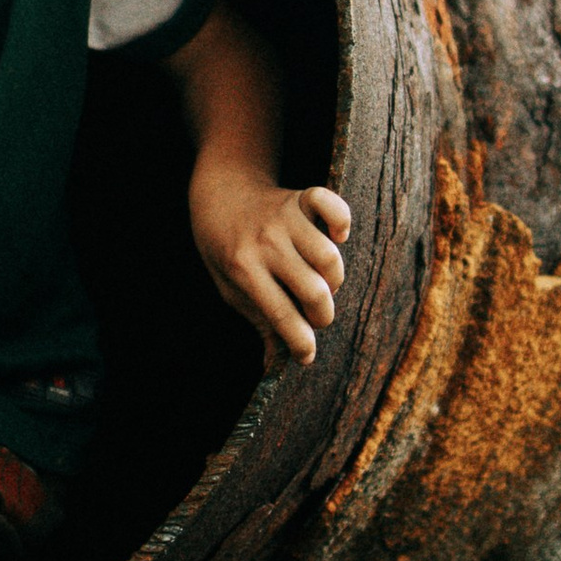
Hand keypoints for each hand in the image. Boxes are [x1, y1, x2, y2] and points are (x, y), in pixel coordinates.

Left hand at [189, 173, 350, 365]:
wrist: (219, 195)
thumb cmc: (226, 250)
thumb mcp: (230, 288)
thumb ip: (258, 321)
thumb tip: (273, 366)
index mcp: (244, 270)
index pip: (281, 315)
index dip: (301, 343)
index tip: (307, 355)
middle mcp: (266, 244)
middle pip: (314, 290)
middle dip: (323, 316)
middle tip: (316, 317)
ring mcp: (284, 219)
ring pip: (329, 257)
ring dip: (335, 280)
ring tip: (324, 285)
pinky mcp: (300, 198)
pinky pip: (330, 204)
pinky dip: (341, 221)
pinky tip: (337, 237)